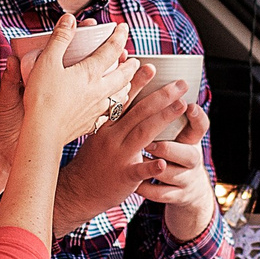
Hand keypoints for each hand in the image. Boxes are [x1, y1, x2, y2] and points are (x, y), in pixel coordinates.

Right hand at [21, 15, 133, 147]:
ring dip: (127, 84)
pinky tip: (112, 107)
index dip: (119, 36)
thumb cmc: (42, 97)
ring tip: (128, 81)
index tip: (123, 28)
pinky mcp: (92, 123)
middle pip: (123, 74)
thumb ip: (59, 39)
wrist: (43, 132)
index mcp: (90, 72)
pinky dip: (116, 105)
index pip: (111, 49)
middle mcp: (100, 90)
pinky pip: (111, 112)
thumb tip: (69, 19)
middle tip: (134, 59)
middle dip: (130, 64)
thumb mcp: (46, 62)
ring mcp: (98, 108)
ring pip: (121, 94)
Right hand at [53, 72, 190, 231]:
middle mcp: (112, 137)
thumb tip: (120, 93)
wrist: (77, 192)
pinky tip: (162, 163)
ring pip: (143, 134)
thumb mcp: (98, 134)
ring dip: (163, 118)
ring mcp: (118, 156)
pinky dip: (150, 167)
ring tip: (182, 105)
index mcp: (107, 125)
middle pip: (139, 112)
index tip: (150, 66)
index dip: (137, 83)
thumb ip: (112, 115)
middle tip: (180, 84)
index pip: (123, 100)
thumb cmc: (92, 161)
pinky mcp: (123, 177)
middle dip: (162, 96)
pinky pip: (138, 171)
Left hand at [134, 101, 217, 241]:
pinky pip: (161, 194)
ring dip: (155, 169)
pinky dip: (147, 189)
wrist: (185, 190)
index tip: (188, 105)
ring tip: (139, 164)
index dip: (197, 117)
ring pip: (172, 176)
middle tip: (151, 143)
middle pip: (189, 154)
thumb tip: (147, 75)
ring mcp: (185, 180)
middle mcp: (192, 160)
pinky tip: (136, 185)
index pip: (201, 127)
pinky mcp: (176, 197)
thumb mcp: (175, 134)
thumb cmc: (173, 152)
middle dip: (170, 148)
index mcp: (191, 140)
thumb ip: (164, 113)